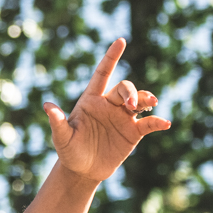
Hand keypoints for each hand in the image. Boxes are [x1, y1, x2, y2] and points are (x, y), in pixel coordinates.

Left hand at [43, 39, 170, 182]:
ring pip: (140, 100)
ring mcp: (123, 118)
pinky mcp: (133, 133)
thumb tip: (46, 106)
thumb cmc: (69, 151)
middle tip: (132, 104)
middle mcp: (109, 105)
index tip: (120, 41)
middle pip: (125, 88)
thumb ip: (57, 121)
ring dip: (146, 99)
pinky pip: (149, 123)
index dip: (111, 57)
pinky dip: (158, 122)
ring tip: (148, 105)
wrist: (82, 170)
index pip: (102, 74)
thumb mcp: (61, 137)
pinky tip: (165, 124)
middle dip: (131, 92)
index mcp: (91, 100)